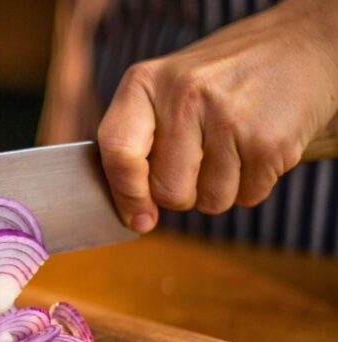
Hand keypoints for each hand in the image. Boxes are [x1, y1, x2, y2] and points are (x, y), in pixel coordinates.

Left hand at [97, 0, 337, 232]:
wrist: (300, 45)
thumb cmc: (221, 78)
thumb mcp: (166, 89)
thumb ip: (138, 142)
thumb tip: (135, 215)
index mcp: (145, 83)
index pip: (118, 152)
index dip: (127, 195)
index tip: (139, 219)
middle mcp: (183, 96)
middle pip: (167, 191)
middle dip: (184, 191)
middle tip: (202, 158)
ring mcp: (228, 117)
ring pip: (210, 201)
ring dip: (222, 189)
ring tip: (233, 146)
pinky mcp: (268, 141)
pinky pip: (248, 197)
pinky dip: (254, 184)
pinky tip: (257, 146)